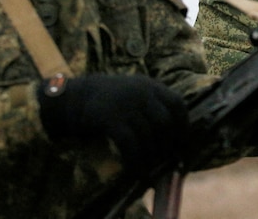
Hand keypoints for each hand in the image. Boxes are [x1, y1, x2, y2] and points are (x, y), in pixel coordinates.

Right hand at [37, 74, 187, 176]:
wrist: (74, 96)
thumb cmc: (108, 100)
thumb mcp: (133, 92)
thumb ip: (152, 105)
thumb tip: (173, 136)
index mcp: (150, 86)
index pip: (177, 104)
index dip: (183, 124)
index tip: (182, 141)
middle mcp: (141, 93)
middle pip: (165, 122)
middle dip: (168, 144)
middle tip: (166, 159)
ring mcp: (126, 105)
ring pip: (149, 135)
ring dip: (152, 156)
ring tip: (150, 168)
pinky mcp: (110, 119)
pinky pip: (130, 144)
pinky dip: (136, 160)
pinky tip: (137, 170)